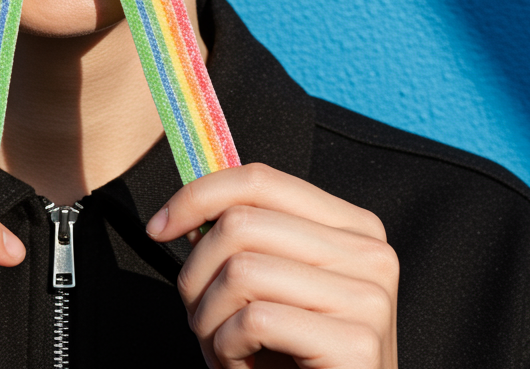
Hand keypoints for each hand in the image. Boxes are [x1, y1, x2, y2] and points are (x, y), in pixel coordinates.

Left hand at [146, 164, 397, 368]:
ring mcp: (369, 298)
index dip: (198, 195)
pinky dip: (228, 346)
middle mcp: (370, 253)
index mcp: (352, 226)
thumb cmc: (298, 359)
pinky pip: (256, 320)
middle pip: (241, 223)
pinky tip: (241, 366)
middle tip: (198, 316)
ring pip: (242, 270)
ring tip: (219, 347)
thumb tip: (190, 209)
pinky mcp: (357, 344)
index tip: (159, 226)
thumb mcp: (272, 285)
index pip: (260, 179)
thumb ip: (246, 238)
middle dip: (197, 272)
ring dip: (209, 317)